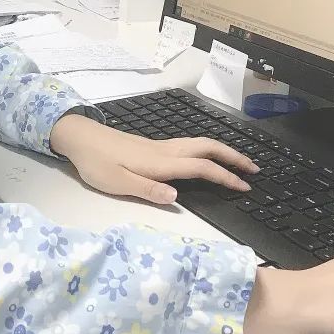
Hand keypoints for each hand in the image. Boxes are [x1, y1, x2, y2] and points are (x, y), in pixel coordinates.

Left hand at [49, 112, 257, 205]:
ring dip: (223, 151)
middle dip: (233, 157)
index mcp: (160, 163)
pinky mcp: (154, 147)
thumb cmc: (96, 163)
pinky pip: (190, 145)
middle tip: (254, 169)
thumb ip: (148, 190)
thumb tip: (177, 196)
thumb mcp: (117, 183)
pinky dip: (208, 150)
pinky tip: (207, 158)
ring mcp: (160, 146)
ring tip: (238, 163)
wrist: (79, 137)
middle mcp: (165, 151)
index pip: (201, 168)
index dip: (225, 177)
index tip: (245, 186)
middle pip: (208, 148)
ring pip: (200, 144)